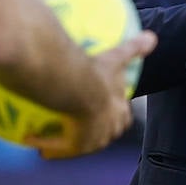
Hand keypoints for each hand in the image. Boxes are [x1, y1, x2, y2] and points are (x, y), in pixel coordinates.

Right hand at [26, 30, 156, 159]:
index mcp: (118, 110)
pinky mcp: (74, 144)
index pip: (122, 117)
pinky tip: (33, 141)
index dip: (116, 113)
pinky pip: (60, 147)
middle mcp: (108, 127)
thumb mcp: (116, 57)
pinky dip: (49, 144)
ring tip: (55, 139)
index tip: (108, 109)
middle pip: (106, 133)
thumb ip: (133, 48)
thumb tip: (152, 37)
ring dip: (70, 141)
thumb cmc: (98, 72)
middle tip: (81, 124)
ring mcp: (92, 138)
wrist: (78, 87)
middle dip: (97, 131)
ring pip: (83, 144)